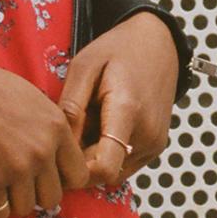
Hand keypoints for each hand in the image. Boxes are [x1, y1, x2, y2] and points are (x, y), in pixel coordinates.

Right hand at [0, 46, 93, 217]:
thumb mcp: (35, 101)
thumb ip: (51, 131)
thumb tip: (56, 160)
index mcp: (57, 129)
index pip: (78, 176)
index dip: (62, 179)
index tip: (47, 176)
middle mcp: (42, 152)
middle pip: (52, 198)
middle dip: (36, 193)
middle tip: (19, 182)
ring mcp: (16, 170)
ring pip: (26, 208)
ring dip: (12, 200)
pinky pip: (0, 212)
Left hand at [60, 13, 179, 189]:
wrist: (157, 44)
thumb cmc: (117, 50)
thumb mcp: (84, 67)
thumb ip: (71, 106)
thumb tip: (60, 145)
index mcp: (128, 111)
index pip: (104, 168)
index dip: (77, 170)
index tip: (59, 154)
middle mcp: (147, 134)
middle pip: (105, 173)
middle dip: (81, 162)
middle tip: (69, 134)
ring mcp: (155, 143)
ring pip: (114, 172)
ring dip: (94, 159)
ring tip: (87, 128)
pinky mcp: (156, 146)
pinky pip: (125, 165)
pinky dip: (108, 155)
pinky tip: (101, 130)